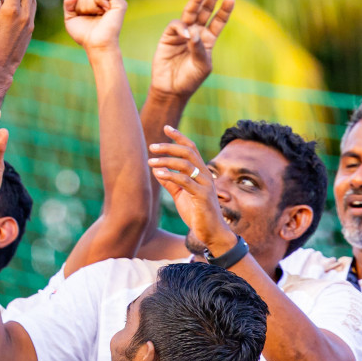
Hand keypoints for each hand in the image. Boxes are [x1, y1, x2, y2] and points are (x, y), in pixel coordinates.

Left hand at [63, 0, 126, 52]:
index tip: (82, 16)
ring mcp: (112, 1)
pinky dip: (100, 0)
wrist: (96, 44)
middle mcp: (103, 0)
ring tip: (97, 15)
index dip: (77, 4)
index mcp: (93, 3)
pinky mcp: (119, 2)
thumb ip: (67, 5)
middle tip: (90, 16)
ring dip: (90, 5)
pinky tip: (104, 11)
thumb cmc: (84, 35)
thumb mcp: (70, 18)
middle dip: (82, 5)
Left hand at [148, 126, 233, 256]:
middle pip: (189, 152)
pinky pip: (185, 182)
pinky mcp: (203, 196)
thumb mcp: (180, 196)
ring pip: (187, 165)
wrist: (210, 233)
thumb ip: (170, 183)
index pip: (191, 149)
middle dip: (170, 146)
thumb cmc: (196, 213)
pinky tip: (158, 174)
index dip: (179, 137)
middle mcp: (205, 175)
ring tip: (150, 161)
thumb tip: (156, 170)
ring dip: (167, 161)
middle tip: (152, 146)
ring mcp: (206, 185)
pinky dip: (171, 176)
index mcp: (201, 173)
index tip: (166, 127)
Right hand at [150, 0, 232, 99]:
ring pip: (190, 12)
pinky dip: (181, 27)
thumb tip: (193, 32)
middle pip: (205, 11)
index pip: (218, 20)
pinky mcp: (168, 37)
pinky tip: (186, 33)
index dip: (224, 9)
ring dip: (197, 0)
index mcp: (209, 39)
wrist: (171, 89)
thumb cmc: (190, 80)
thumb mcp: (202, 65)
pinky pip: (176, 25)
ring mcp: (182, 33)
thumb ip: (199, 49)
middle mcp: (196, 33)